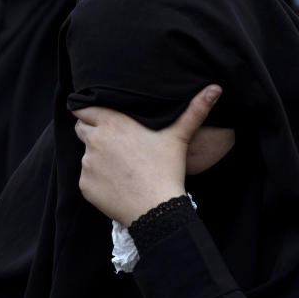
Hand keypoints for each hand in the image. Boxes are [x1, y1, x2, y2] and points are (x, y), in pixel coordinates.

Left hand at [73, 85, 221, 224]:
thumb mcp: (179, 136)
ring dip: (97, 159)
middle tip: (115, 145)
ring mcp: (88, 164)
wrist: (157, 209)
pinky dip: (98, 181)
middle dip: (93, 134)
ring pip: (86, 156)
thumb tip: (216, 88)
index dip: (89, 112)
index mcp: (112, 123)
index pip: (84, 108)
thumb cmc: (167, 169)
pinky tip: (118, 184)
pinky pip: (88, 179)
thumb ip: (195, 110)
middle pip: (82, 130)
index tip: (99, 118)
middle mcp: (94, 141)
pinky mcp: (86, 186)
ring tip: (121, 167)